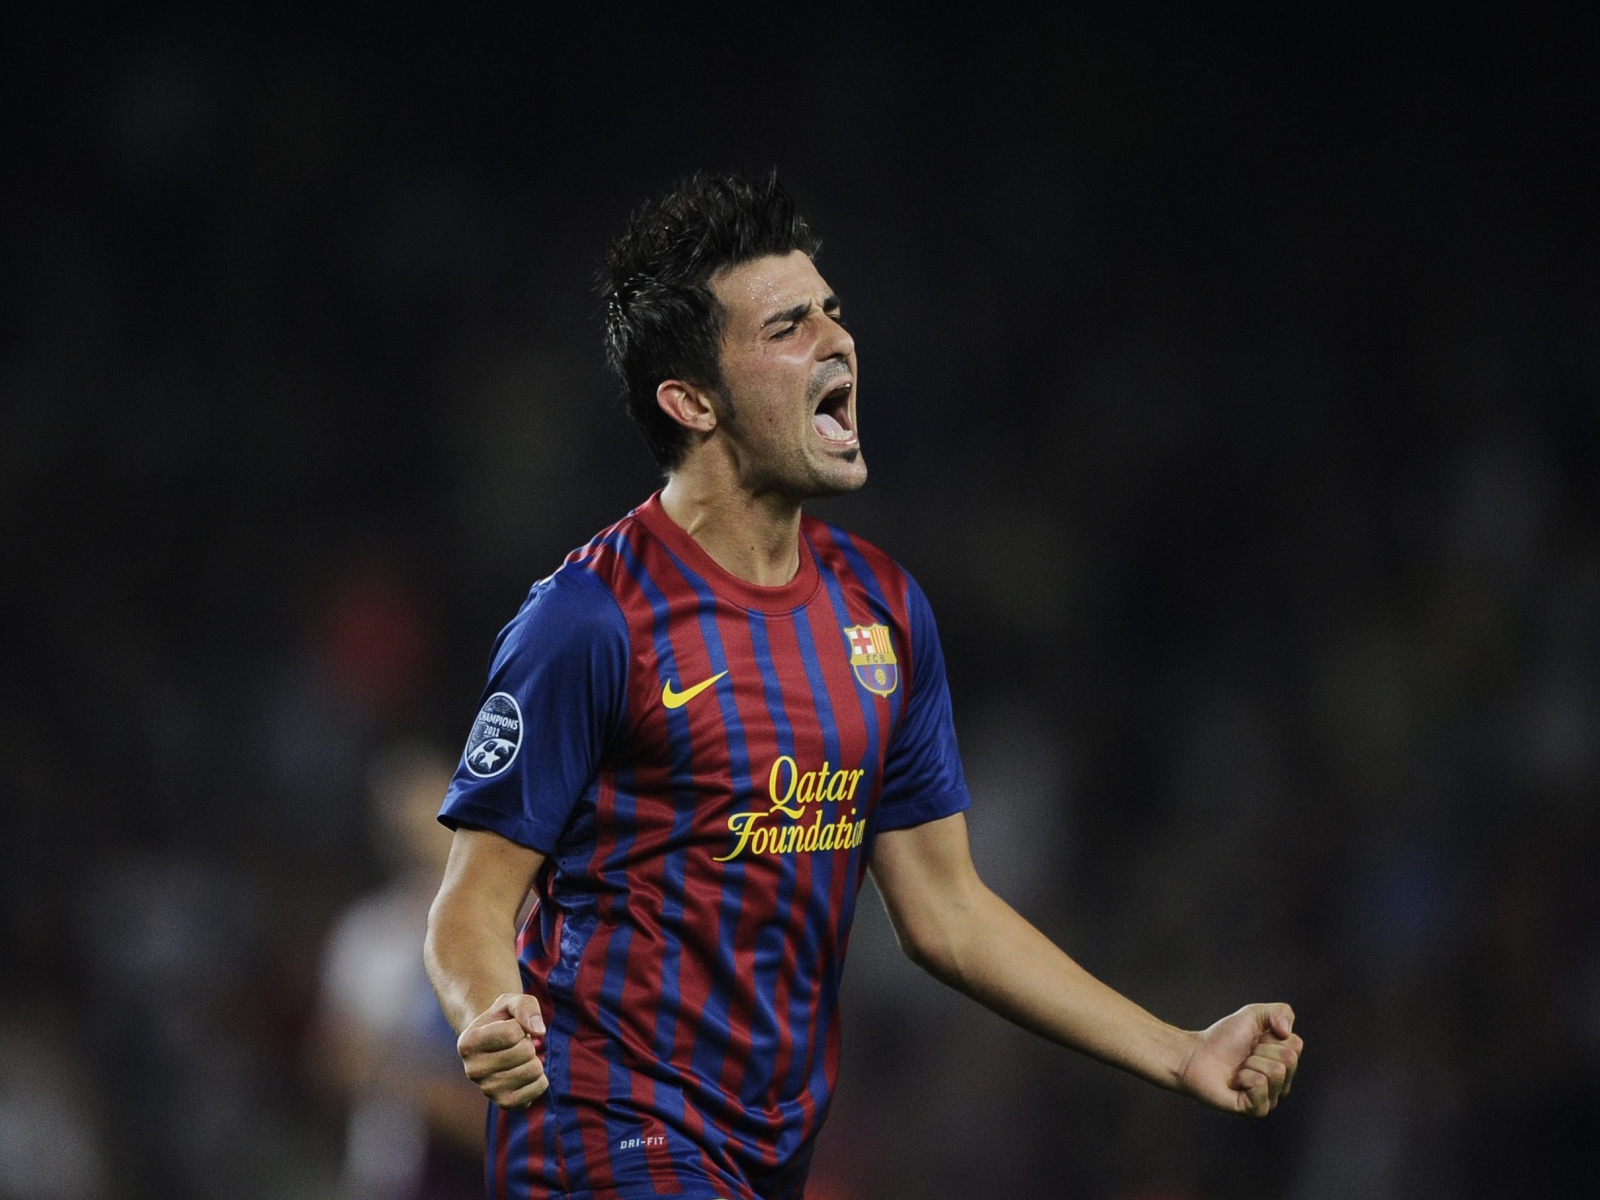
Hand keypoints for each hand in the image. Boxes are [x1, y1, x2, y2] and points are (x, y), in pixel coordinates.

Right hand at [456, 993, 548, 1107]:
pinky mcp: (504, 1103)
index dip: (520, 1025)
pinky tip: (526, 1072)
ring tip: (520, 1057)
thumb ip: (524, 1006)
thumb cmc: (503, 1019)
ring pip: (534, 1070)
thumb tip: (539, 1031)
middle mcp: (472, 1070)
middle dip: (528, 1043)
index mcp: (467, 1043)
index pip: (512, 1033)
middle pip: (525, 1052)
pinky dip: (540, 1077)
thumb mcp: (510, 1001)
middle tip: (516, 1044)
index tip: (510, 1027)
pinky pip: (538, 1088)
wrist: (495, 1045)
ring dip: (535, 1059)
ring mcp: (487, 1089)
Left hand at [1176, 1002, 1301, 1116]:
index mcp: (1285, 1064)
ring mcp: (1270, 1099)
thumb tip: (1286, 1032)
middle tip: (1245, 1055)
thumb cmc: (1223, 1038)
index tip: (1254, 1041)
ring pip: (1275, 1071)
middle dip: (1260, 1050)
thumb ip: (1279, 1012)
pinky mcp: (1256, 1110)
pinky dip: (1244, 1077)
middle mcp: (1282, 1084)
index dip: (1270, 1036)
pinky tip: (1235, 1081)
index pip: (1295, 1045)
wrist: (1195, 1055)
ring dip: (1250, 1063)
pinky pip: (1260, 1085)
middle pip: (1288, 1059)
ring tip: (1239, 1068)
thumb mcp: (1254, 1014)